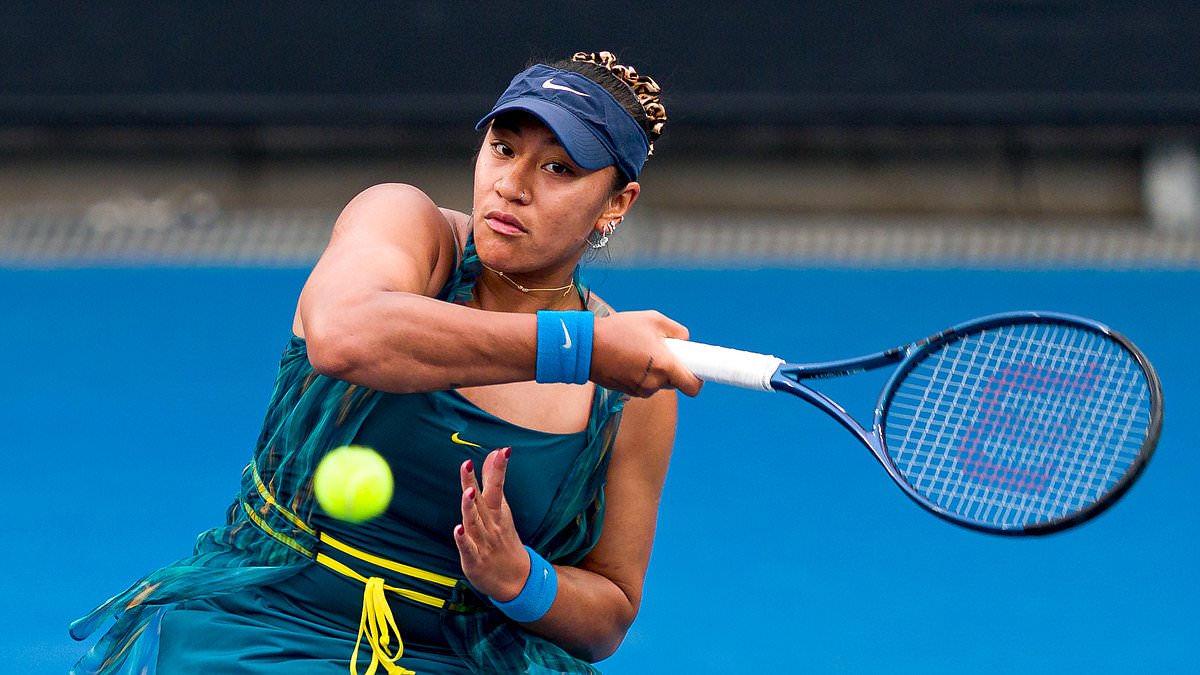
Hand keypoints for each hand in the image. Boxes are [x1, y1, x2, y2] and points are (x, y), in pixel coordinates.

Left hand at [453, 447, 528, 599]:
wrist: (518, 580)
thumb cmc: (504, 539)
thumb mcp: (501, 508)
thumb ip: (493, 480)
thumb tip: (493, 452)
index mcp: (498, 511)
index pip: (497, 486)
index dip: (498, 469)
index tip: (503, 450)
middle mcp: (492, 524)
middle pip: (483, 501)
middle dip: (475, 483)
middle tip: (467, 464)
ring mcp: (484, 542)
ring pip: (474, 523)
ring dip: (470, 508)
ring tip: (467, 493)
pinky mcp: (475, 560)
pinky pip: (468, 548)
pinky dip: (463, 539)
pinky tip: (458, 529)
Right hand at [590, 310, 703, 397]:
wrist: (586, 346)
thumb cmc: (620, 330)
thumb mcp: (653, 319)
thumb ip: (677, 330)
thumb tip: (685, 341)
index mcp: (665, 365)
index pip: (693, 386)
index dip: (698, 380)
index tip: (695, 370)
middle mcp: (654, 382)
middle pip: (674, 382)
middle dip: (671, 369)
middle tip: (659, 350)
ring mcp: (640, 390)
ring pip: (658, 384)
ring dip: (654, 372)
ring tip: (638, 351)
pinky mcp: (627, 392)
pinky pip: (643, 385)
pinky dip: (641, 375)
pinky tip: (628, 359)